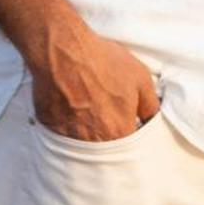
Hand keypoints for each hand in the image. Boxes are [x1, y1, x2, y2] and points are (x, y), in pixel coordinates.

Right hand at [28, 25, 158, 141]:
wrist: (64, 51)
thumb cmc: (102, 62)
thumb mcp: (140, 78)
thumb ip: (150, 105)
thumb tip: (152, 119)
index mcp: (119, 132)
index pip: (130, 152)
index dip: (130, 140)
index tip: (127, 129)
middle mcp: (95, 141)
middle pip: (106, 153)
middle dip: (109, 140)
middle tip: (107, 119)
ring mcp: (70, 137)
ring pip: (84, 147)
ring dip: (88, 136)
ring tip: (88, 114)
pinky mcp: (51, 128)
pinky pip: (63, 137)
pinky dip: (68, 128)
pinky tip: (70, 111)